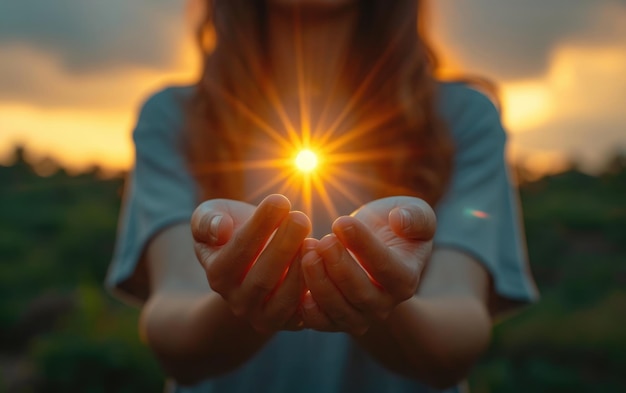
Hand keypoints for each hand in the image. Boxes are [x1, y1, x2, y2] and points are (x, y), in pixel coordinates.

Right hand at [191, 194, 310, 332]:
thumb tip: (220, 230)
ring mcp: (264, 316)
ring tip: (314, 239)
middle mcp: (238, 302)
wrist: (254, 259)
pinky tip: (326, 260)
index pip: (238, 251)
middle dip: (284, 245)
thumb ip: (207, 221)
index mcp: (217, 275)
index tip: (279, 200)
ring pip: (285, 298)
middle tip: (301, 218)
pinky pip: (306, 311)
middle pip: (262, 278)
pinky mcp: (290, 322)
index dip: (259, 226)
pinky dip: (317, 288)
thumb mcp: (211, 218)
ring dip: (301, 268)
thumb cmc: (232, 230)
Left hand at [300, 196, 435, 334]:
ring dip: (318, 282)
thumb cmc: (394, 226)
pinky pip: (321, 322)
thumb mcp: (415, 212)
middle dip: (337, 266)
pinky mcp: (336, 319)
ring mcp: (361, 315)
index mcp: (406, 278)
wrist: (375, 245)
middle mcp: (385, 304)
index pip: (385, 267)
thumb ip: (415, 217)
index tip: (340, 221)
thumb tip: (400, 222)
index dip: (363, 245)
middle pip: (360, 293)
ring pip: (339, 310)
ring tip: (306, 251)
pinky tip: (297, 285)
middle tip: (321, 240)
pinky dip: (308, 309)